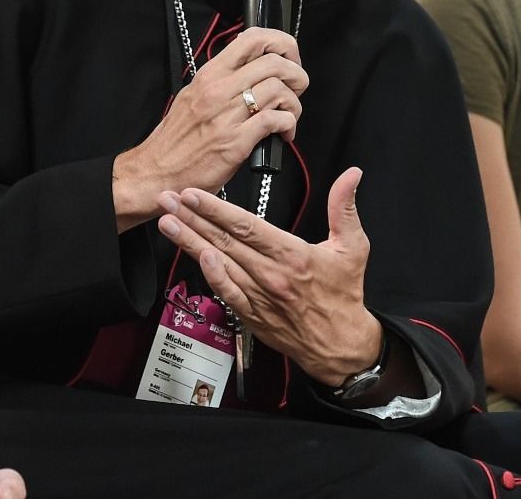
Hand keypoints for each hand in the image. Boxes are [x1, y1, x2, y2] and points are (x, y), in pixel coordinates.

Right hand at [112, 28, 306, 229]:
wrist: (156, 172)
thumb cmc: (175, 139)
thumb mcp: (192, 96)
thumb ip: (220, 80)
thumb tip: (249, 65)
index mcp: (209, 75)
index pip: (253, 38)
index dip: (281, 43)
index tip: (289, 58)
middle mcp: (218, 90)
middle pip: (274, 62)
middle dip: (297, 75)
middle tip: (296, 89)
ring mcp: (227, 116)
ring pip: (279, 90)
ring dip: (294, 104)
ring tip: (289, 116)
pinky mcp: (235, 142)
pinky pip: (275, 121)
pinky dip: (288, 126)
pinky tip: (283, 134)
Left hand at [155, 167, 379, 385]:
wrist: (340, 345)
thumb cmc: (344, 296)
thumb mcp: (353, 247)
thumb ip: (344, 208)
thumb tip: (351, 175)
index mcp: (293, 256)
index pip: (247, 226)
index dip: (216, 209)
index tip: (193, 194)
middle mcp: (272, 275)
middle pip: (224, 241)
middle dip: (192, 218)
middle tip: (167, 200)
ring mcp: (259, 297)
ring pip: (219, 264)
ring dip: (190, 242)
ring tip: (167, 222)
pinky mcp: (251, 314)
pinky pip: (225, 293)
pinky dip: (209, 276)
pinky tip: (193, 259)